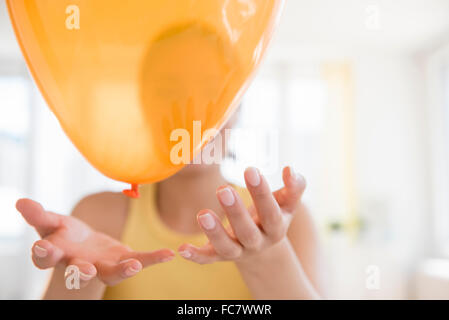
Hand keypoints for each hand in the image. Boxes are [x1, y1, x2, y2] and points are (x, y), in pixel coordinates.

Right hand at [16, 199, 174, 286]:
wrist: (87, 248)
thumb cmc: (66, 235)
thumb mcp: (52, 223)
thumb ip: (39, 215)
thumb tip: (20, 202)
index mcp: (59, 253)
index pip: (46, 257)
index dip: (44, 253)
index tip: (42, 248)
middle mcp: (81, 265)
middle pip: (78, 272)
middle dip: (80, 272)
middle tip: (83, 271)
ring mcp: (104, 266)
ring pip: (111, 274)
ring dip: (121, 271)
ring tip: (133, 266)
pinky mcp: (124, 261)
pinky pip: (140, 260)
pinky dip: (154, 258)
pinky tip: (169, 253)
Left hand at [178, 166, 304, 263]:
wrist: (262, 246)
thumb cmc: (273, 214)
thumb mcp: (286, 203)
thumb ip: (294, 187)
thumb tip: (290, 169)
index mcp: (276, 228)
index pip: (271, 213)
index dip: (262, 193)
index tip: (251, 170)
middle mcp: (258, 243)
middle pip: (247, 232)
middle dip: (235, 212)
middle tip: (223, 190)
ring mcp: (238, 252)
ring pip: (226, 247)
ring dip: (215, 233)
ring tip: (202, 214)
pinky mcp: (219, 256)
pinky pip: (207, 259)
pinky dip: (195, 256)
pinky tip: (182, 248)